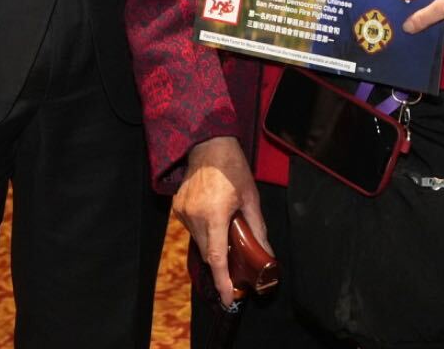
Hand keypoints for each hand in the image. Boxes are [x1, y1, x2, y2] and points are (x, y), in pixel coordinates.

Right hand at [174, 136, 267, 307]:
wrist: (208, 144)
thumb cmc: (233, 168)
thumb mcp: (251, 197)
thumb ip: (258, 228)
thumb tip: (266, 253)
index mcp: (214, 215)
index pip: (217, 258)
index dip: (223, 282)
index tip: (229, 299)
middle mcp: (194, 217)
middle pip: (208, 253)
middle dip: (221, 263)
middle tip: (236, 265)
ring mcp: (183, 213)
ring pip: (199, 241)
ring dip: (212, 243)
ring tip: (226, 230)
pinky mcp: (177, 207)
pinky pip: (191, 229)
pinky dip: (203, 230)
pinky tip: (214, 218)